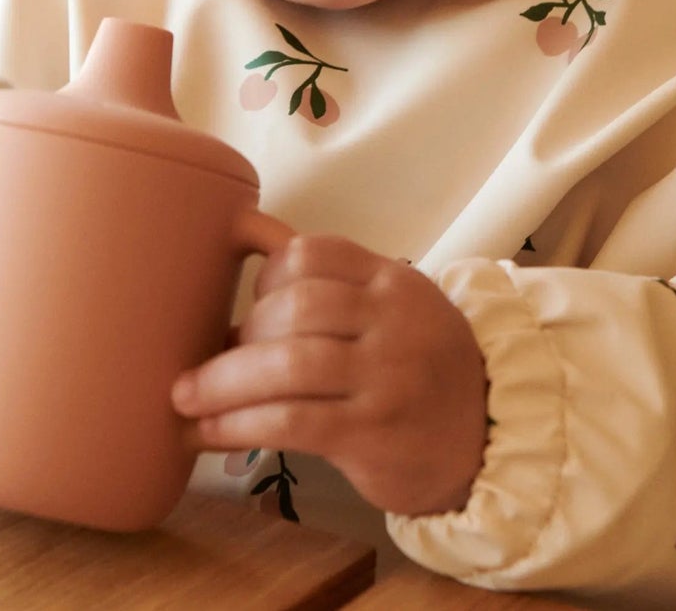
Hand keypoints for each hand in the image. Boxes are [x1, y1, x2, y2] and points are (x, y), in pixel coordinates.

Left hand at [172, 235, 488, 517]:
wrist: (489, 439)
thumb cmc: (422, 367)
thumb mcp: (393, 307)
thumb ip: (333, 279)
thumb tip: (246, 236)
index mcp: (392, 281)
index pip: (313, 252)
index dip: (266, 276)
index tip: (250, 304)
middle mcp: (393, 321)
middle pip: (295, 307)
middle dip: (241, 334)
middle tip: (211, 362)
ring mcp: (386, 377)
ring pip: (288, 365)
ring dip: (223, 382)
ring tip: (185, 399)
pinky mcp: (374, 433)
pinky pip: (292, 422)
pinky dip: (238, 425)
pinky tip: (206, 433)